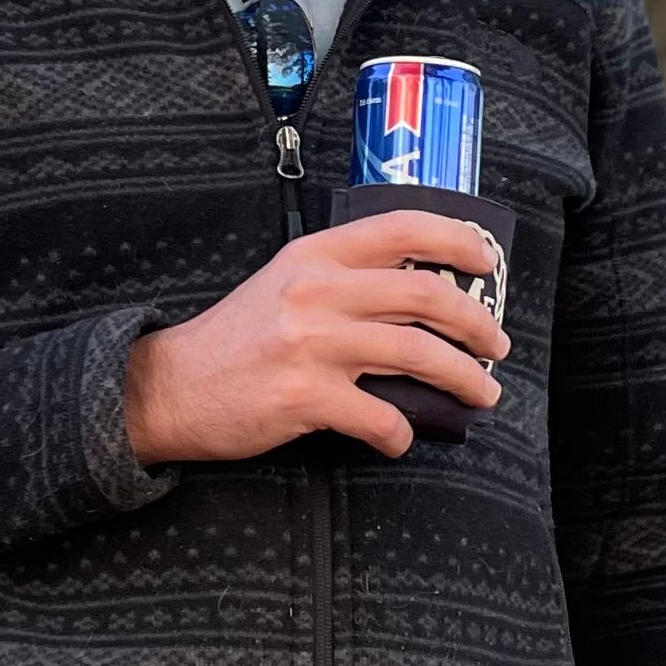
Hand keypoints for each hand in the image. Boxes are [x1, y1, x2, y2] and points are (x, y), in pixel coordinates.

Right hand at [124, 211, 509, 464]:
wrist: (169, 387)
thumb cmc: (235, 340)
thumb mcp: (285, 285)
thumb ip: (343, 280)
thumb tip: (420, 301)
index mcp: (315, 256)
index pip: (402, 227)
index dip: (456, 239)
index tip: (487, 261)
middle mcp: (316, 291)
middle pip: (424, 294)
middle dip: (476, 322)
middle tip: (496, 346)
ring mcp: (311, 344)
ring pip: (416, 354)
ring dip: (462, 377)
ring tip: (481, 392)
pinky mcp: (303, 397)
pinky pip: (379, 417)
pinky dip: (400, 433)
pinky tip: (399, 437)